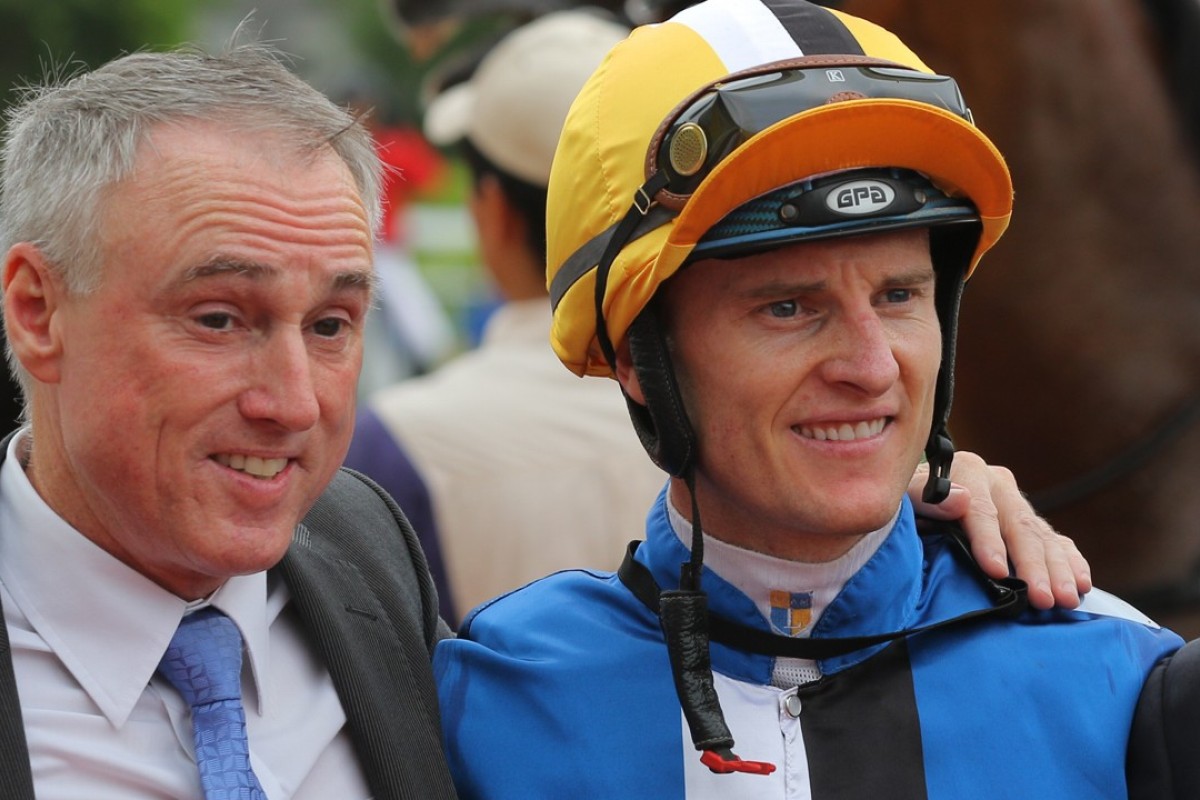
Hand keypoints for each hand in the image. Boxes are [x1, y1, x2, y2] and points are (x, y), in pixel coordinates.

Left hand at [909, 451, 1091, 609]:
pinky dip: (1071, 563)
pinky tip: (1082, 585)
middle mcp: (999, 484)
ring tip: (1065, 600)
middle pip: (1019, 527)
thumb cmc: (907, 505)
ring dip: (1058, 571)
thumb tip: (961, 499)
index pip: (981, 510)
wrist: (915, 505)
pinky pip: (1058, 543)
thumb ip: (926, 498)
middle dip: (1032, 565)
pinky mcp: (1033, 525)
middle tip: (1042, 598)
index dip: (989, 541)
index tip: (997, 571)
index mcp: (968, 471)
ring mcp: (1019, 505)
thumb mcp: (906, 497)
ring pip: (1043, 538)